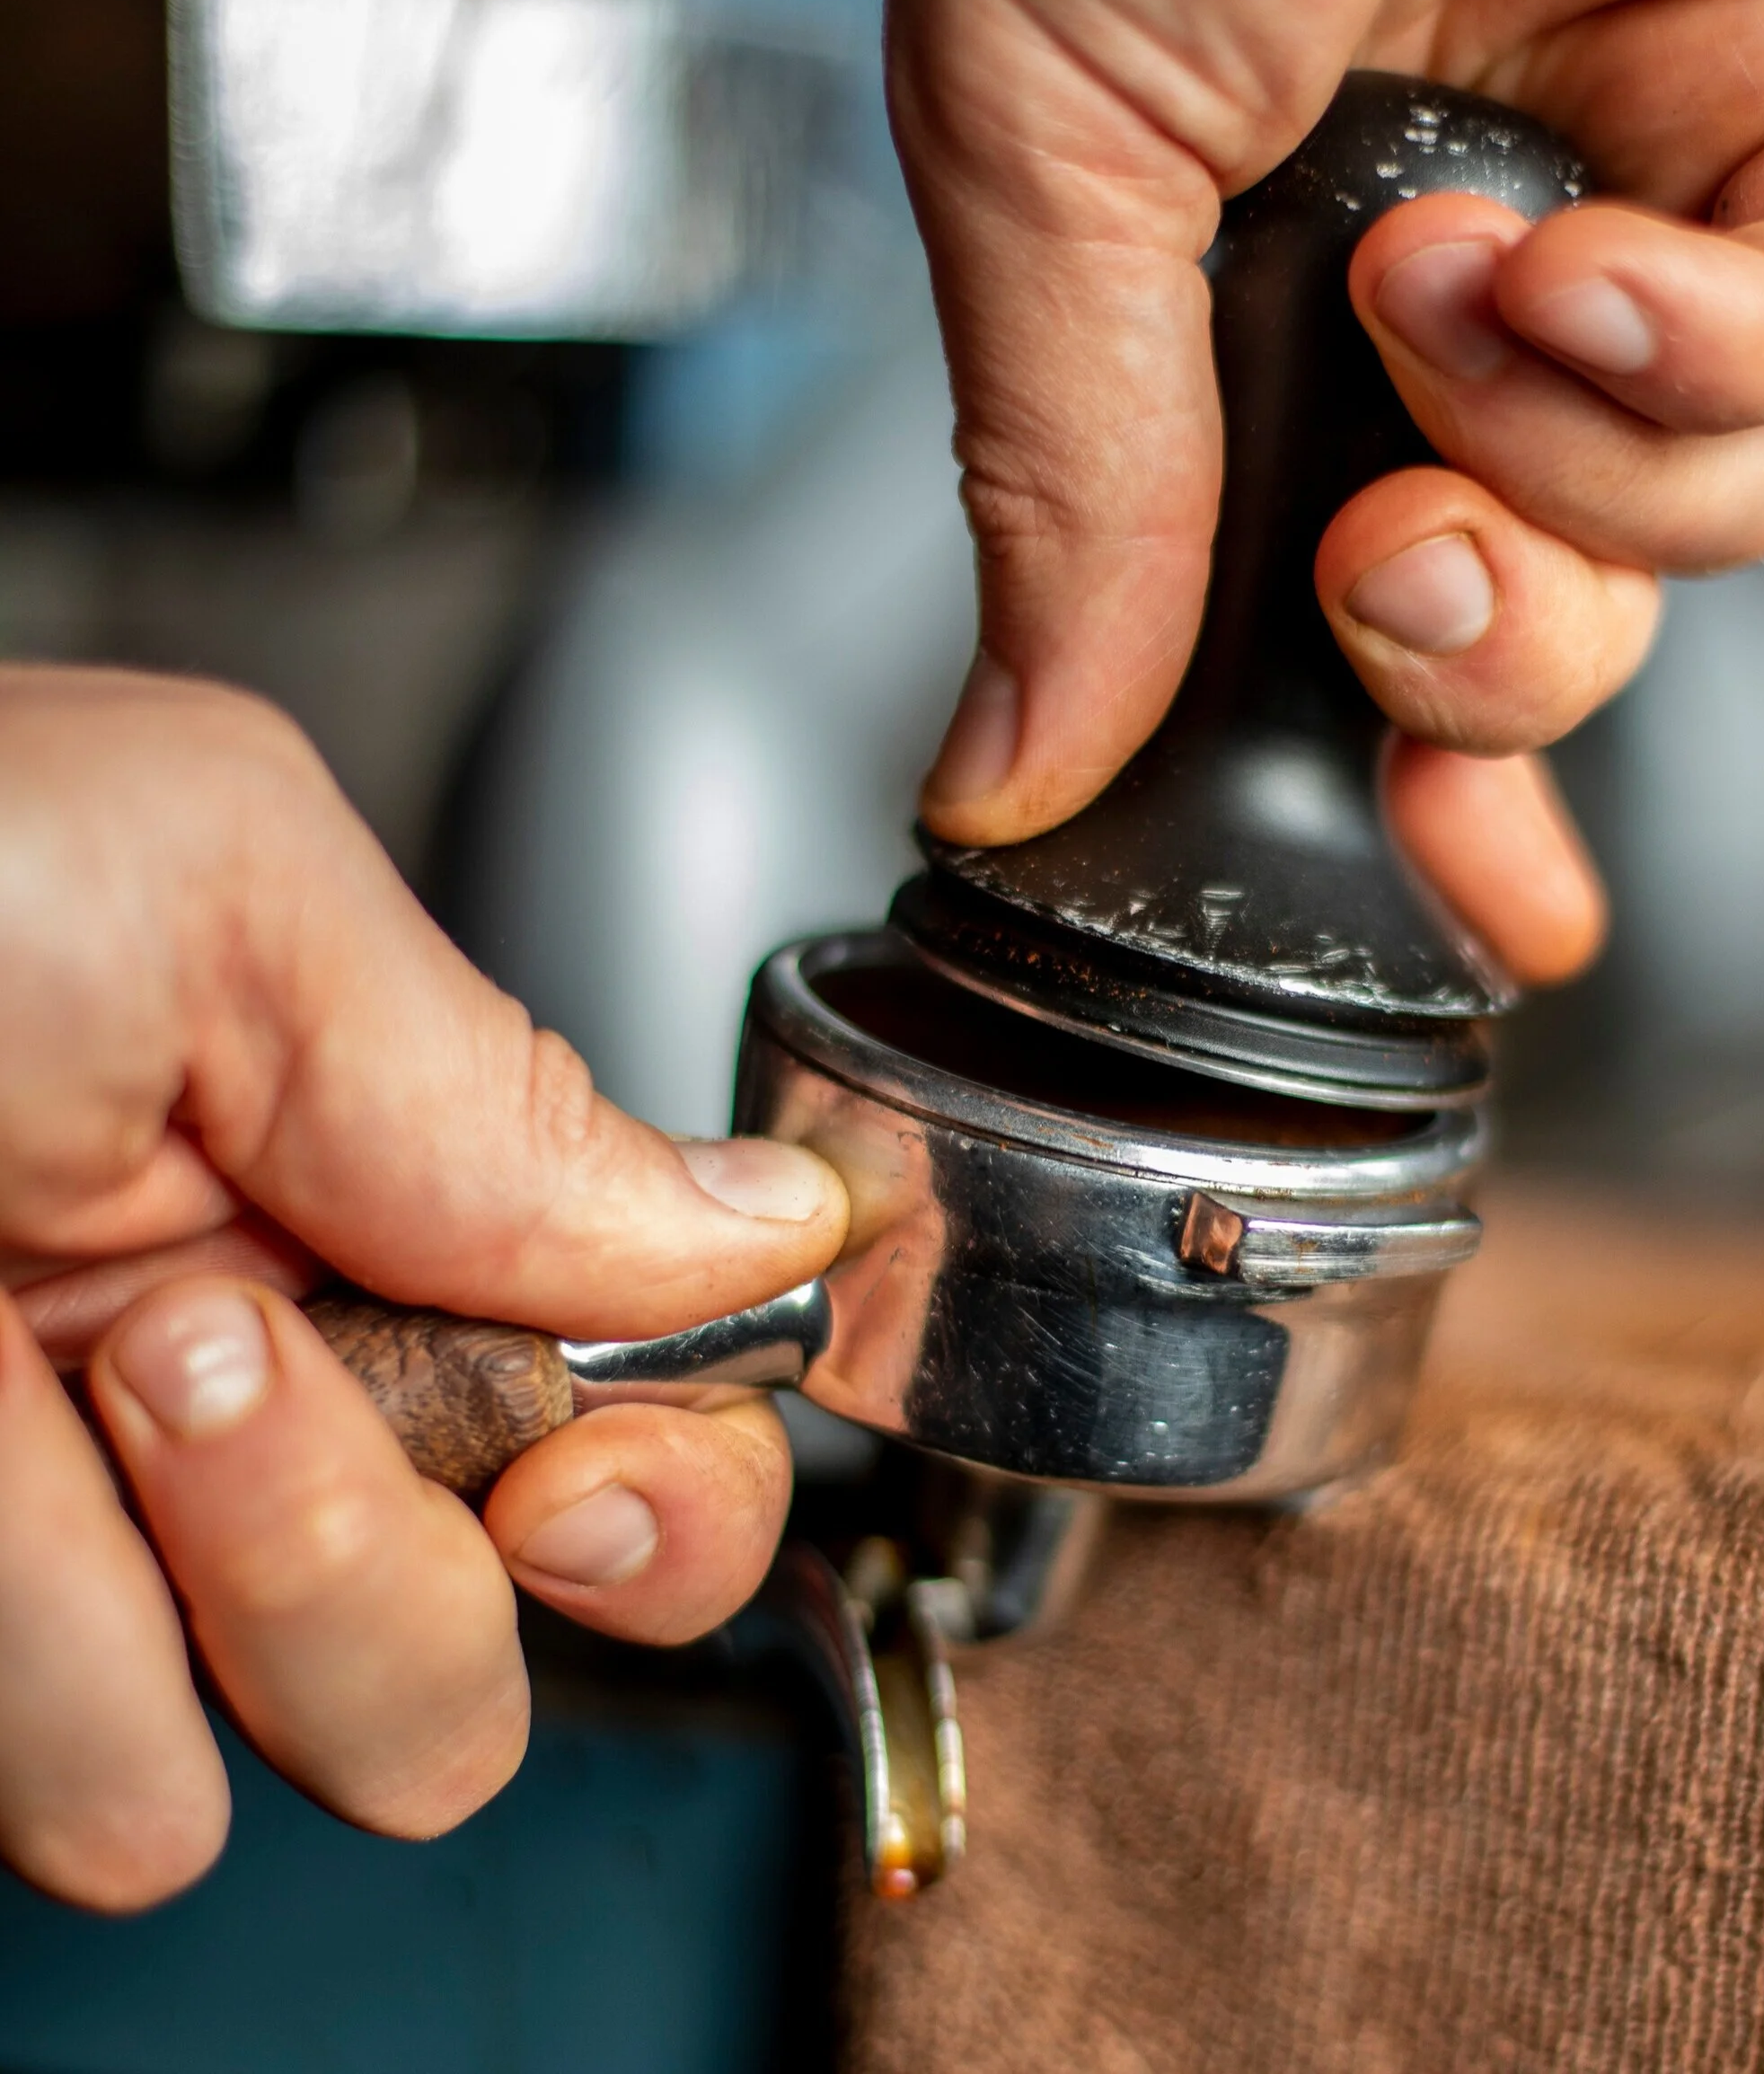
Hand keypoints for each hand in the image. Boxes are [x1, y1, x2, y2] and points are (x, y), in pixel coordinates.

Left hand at [0, 666, 845, 1910]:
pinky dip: (55, 1669)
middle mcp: (314, 1369)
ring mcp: (148, 1532)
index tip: (587, 1461)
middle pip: (552, 1603)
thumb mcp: (217, 887)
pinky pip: (132, 1792)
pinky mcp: (6, 1659)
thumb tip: (771, 1225)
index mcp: (402, 1181)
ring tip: (61, 1378)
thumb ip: (505, 1083)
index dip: (685, 1466)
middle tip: (252, 1351)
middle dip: (424, 1527)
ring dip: (245, 1571)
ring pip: (375, 1726)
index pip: (676, 1399)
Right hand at [889, 0, 1763, 982]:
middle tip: (1397, 580)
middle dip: (1485, 660)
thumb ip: (1060, 484)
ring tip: (1457, 283)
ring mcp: (1638, 184)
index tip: (1452, 902)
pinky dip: (1704, 345)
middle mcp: (1448, 268)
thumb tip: (1012, 742)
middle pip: (1547, 608)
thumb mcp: (1034, 156)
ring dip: (1566, 458)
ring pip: (1688, 510)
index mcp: (1244, 295)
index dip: (1411, 784)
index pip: (1340, 609)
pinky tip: (1581, 245)